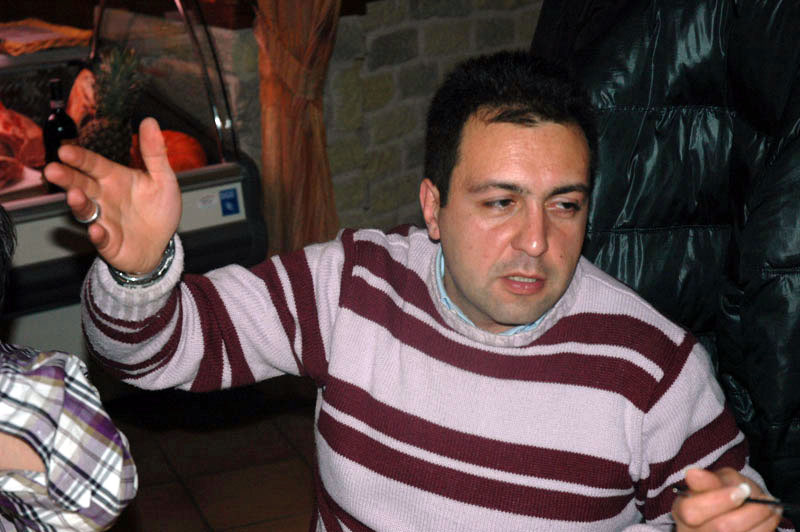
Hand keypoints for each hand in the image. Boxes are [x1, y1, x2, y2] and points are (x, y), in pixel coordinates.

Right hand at [44, 117, 180, 273]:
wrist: (161, 244)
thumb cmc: (158, 210)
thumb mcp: (163, 179)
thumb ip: (155, 153)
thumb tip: (150, 121)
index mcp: (114, 178)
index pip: (93, 164)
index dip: (80, 158)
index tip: (65, 150)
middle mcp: (104, 197)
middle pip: (81, 184)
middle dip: (67, 177)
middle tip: (53, 169)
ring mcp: (104, 220)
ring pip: (85, 211)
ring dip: (79, 203)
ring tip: (75, 196)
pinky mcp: (109, 242)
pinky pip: (101, 239)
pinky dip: (98, 235)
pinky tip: (97, 230)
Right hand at [672, 468, 782, 530]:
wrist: (735, 508)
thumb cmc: (721, 492)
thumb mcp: (714, 480)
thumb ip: (707, 480)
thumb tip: (692, 473)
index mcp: (682, 511)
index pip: (692, 511)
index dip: (719, 501)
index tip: (742, 490)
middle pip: (722, 528)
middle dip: (749, 512)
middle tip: (763, 500)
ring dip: (763, 519)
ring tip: (770, 505)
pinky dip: (767, 526)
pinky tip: (770, 516)